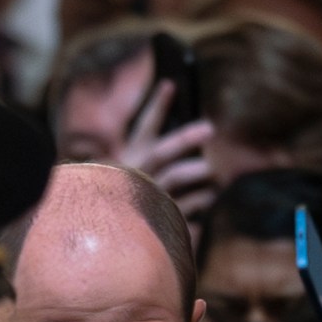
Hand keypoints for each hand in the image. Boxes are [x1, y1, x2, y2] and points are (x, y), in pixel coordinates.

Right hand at [112, 79, 218, 225]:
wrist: (110, 236)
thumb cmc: (130, 196)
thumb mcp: (136, 170)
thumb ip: (158, 153)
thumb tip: (196, 132)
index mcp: (131, 158)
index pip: (144, 127)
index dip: (157, 106)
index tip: (170, 84)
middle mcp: (139, 174)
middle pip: (161, 151)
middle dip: (184, 138)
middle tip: (209, 128)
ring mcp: (149, 195)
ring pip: (175, 177)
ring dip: (195, 170)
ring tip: (211, 169)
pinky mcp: (161, 218)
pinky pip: (187, 207)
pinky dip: (201, 199)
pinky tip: (210, 194)